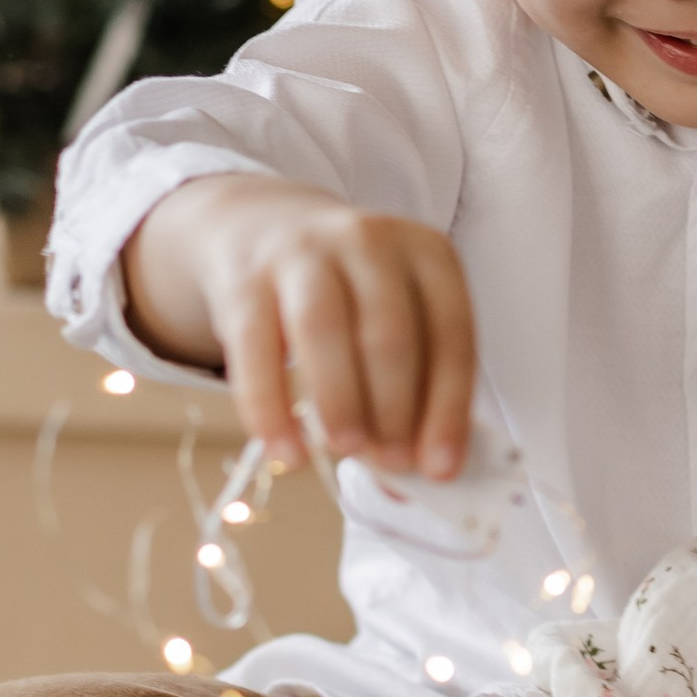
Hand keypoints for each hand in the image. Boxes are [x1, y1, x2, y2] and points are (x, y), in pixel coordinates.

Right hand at [122, 175, 475, 476]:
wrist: (265, 230)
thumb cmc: (352, 291)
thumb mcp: (401, 309)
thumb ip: (419, 378)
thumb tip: (425, 464)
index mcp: (426, 252)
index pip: (450, 332)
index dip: (448, 406)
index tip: (441, 467)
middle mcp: (368, 242)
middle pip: (388, 332)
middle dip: (394, 408)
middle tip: (391, 460)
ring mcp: (303, 254)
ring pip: (324, 330)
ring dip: (340, 402)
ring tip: (347, 451)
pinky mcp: (246, 280)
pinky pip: (256, 350)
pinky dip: (271, 410)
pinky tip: (287, 451)